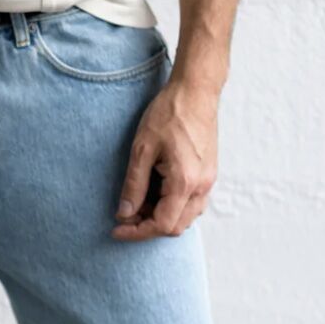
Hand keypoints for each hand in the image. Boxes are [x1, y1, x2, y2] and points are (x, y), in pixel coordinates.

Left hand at [112, 68, 221, 241]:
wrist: (196, 92)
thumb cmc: (168, 114)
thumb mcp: (142, 149)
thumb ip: (133, 185)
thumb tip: (124, 213)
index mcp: (185, 182)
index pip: (162, 224)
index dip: (137, 232)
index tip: (116, 229)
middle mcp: (202, 186)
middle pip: (175, 227)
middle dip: (147, 227)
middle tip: (124, 215)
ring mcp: (208, 181)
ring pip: (185, 217)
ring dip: (160, 217)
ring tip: (136, 203)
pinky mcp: (207, 174)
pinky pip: (191, 203)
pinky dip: (172, 207)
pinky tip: (153, 194)